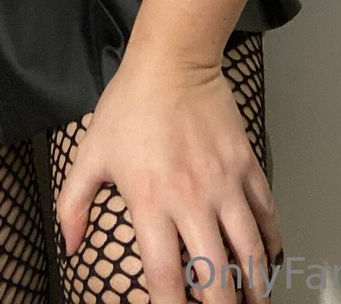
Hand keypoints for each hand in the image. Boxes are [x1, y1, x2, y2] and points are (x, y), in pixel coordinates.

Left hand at [54, 47, 283, 302]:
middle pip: (216, 275)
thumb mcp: (91, 154)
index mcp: (151, 201)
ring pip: (249, 250)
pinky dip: (270, 241)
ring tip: (253, 301)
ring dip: (254, 285)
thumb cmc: (130, 105)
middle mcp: (192, 198)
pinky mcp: (245, 163)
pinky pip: (266, 212)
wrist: (173, 60)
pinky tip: (267, 257)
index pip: (164, 277)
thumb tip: (69, 245)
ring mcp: (224, 182)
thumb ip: (73, 204)